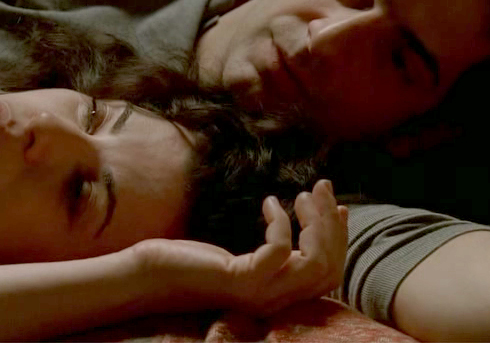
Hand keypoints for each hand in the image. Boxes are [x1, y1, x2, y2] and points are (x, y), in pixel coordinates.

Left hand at [132, 179, 348, 317]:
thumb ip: (275, 250)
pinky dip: (280, 222)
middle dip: (332, 225)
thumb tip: (303, 218)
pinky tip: (268, 202)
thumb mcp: (244, 255)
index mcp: (280, 296)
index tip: (337, 205)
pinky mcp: (242, 280)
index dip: (339, 239)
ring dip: (316, 222)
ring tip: (304, 193)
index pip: (329, 275)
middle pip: (328, 268)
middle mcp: (276, 301)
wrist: (150, 276)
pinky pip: (280, 250)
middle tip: (322, 187)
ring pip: (315, 263)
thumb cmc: (193, 263)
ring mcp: (261, 294)